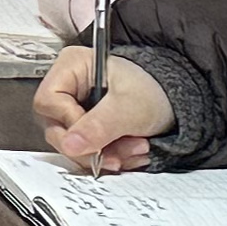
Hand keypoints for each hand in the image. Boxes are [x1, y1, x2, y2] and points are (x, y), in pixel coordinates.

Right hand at [31, 50, 170, 171]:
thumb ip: (99, 125)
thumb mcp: (128, 106)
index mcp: (71, 67)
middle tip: (119, 153)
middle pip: (57, 128)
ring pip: (73, 145)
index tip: (96, 136)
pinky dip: (110, 158)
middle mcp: (68, 88)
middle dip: (92, 146)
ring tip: (135, 149)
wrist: (178, 101)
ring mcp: (76, 110)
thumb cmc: (156, 88)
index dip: (69, 122)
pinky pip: (86, 152)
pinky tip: (131, 153)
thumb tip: (70, 145)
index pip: (48, 101)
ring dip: (105, 155)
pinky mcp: (86, 129)